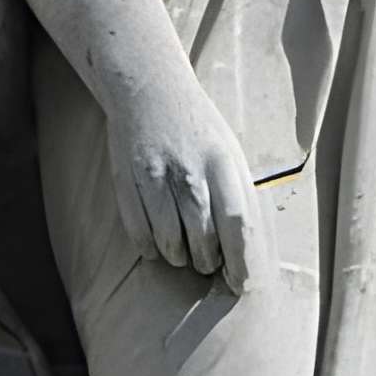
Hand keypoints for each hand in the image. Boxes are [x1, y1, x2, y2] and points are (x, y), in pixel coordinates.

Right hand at [101, 65, 258, 289]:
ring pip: (170, 242)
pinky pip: (139, 234)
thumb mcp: (229, 150)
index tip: (242, 283)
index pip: (238, 222)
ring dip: (180, 258)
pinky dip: (150, 249)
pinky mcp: (128, 184)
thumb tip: (248, 241)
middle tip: (209, 265)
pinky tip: (158, 246)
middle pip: (203, 238)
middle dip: (208, 262)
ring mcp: (156, 179)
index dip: (241, 259)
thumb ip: (237, 190)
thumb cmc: (198, 127)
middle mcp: (190, 173)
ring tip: (186, 256)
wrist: (150, 91)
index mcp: (223, 163)